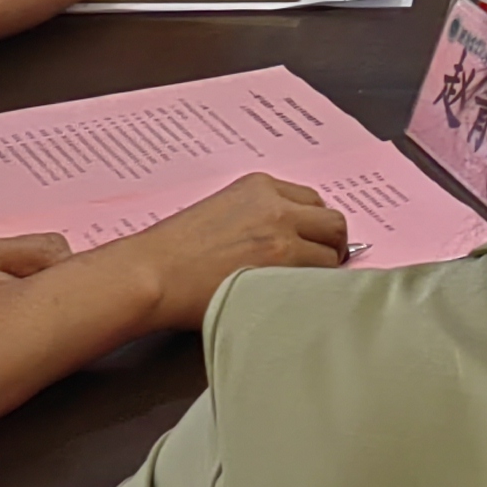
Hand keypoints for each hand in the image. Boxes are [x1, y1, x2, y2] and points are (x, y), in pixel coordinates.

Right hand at [107, 173, 351, 332]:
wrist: (153, 273)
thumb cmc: (173, 251)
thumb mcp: (221, 211)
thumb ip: (257, 215)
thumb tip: (285, 236)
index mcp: (260, 187)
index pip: (312, 201)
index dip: (314, 226)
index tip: (312, 242)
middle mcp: (276, 207)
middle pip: (332, 221)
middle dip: (331, 244)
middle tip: (323, 264)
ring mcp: (281, 238)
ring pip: (332, 252)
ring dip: (326, 269)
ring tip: (310, 287)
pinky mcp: (279, 269)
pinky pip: (319, 280)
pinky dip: (315, 290)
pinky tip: (302, 300)